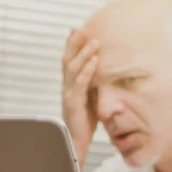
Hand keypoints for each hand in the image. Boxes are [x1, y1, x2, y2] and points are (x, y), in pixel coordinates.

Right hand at [61, 28, 101, 167]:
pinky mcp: (73, 102)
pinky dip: (88, 70)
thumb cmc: (85, 122)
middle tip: (82, 29)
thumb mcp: (91, 100)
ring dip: (84, 53)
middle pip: (67, 60)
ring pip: (73, 68)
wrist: (76, 142)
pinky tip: (94, 60)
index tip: (78, 30)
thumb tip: (106, 74)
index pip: (69, 61)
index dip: (72, 45)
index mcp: (69, 85)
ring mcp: (68, 94)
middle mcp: (66, 87)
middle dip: (75, 43)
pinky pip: (80, 83)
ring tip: (94, 41)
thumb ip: (94, 86)